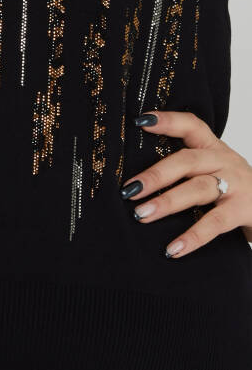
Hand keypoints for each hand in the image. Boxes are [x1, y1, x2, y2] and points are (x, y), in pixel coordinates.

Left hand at [119, 110, 251, 257]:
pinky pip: (215, 223)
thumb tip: (136, 179)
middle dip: (156, 175)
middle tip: (129, 190)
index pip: (191, 126)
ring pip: (198, 189)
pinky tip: (172, 249)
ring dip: (167, 203)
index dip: (168, 121)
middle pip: (188, 161)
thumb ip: (184, 166)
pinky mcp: (243, 210)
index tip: (141, 121)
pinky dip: (192, 237)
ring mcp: (236, 184)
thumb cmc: (232, 186)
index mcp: (213, 147)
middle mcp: (225, 161)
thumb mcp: (213, 168)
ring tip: (142, 215)